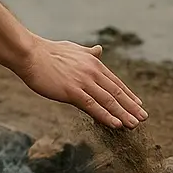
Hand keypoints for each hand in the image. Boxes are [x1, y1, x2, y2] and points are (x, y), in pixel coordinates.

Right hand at [14, 37, 147, 128]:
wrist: (29, 54)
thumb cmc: (47, 51)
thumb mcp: (73, 48)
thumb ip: (88, 52)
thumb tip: (99, 49)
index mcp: (92, 62)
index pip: (115, 81)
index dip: (128, 94)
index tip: (138, 104)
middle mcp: (92, 72)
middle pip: (116, 92)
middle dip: (131, 106)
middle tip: (143, 117)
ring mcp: (83, 82)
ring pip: (108, 101)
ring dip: (124, 114)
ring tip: (134, 124)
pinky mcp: (72, 91)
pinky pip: (93, 106)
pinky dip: (107, 116)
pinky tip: (117, 124)